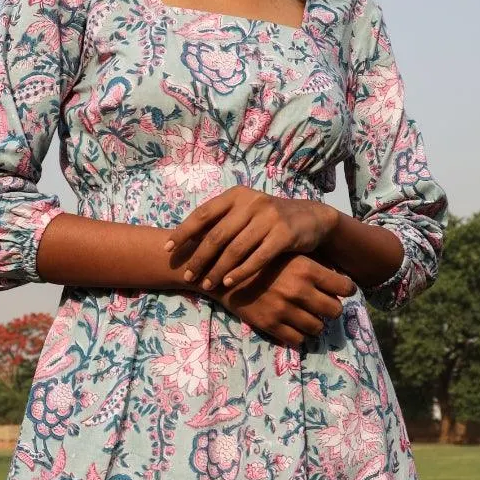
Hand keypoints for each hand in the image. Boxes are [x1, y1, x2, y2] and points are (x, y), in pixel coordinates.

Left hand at [163, 185, 340, 293]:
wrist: (310, 218)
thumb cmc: (269, 219)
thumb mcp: (246, 212)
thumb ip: (222, 221)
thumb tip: (186, 240)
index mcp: (236, 195)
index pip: (203, 214)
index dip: (183, 232)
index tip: (168, 249)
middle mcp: (251, 202)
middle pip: (217, 235)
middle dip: (199, 257)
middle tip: (188, 275)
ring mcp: (269, 218)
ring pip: (235, 249)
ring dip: (217, 269)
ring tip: (206, 284)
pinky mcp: (284, 234)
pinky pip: (257, 258)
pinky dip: (241, 272)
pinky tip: (229, 283)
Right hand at [208, 251, 357, 345]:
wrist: (223, 272)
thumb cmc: (259, 259)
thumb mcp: (288, 252)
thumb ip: (314, 262)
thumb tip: (337, 274)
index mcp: (306, 269)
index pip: (344, 287)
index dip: (346, 290)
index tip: (340, 290)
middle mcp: (299, 290)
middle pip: (335, 310)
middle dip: (332, 308)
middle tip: (323, 305)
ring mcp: (284, 310)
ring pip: (318, 327)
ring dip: (315, 323)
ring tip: (307, 316)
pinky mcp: (270, 325)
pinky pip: (298, 340)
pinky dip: (299, 335)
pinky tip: (293, 326)